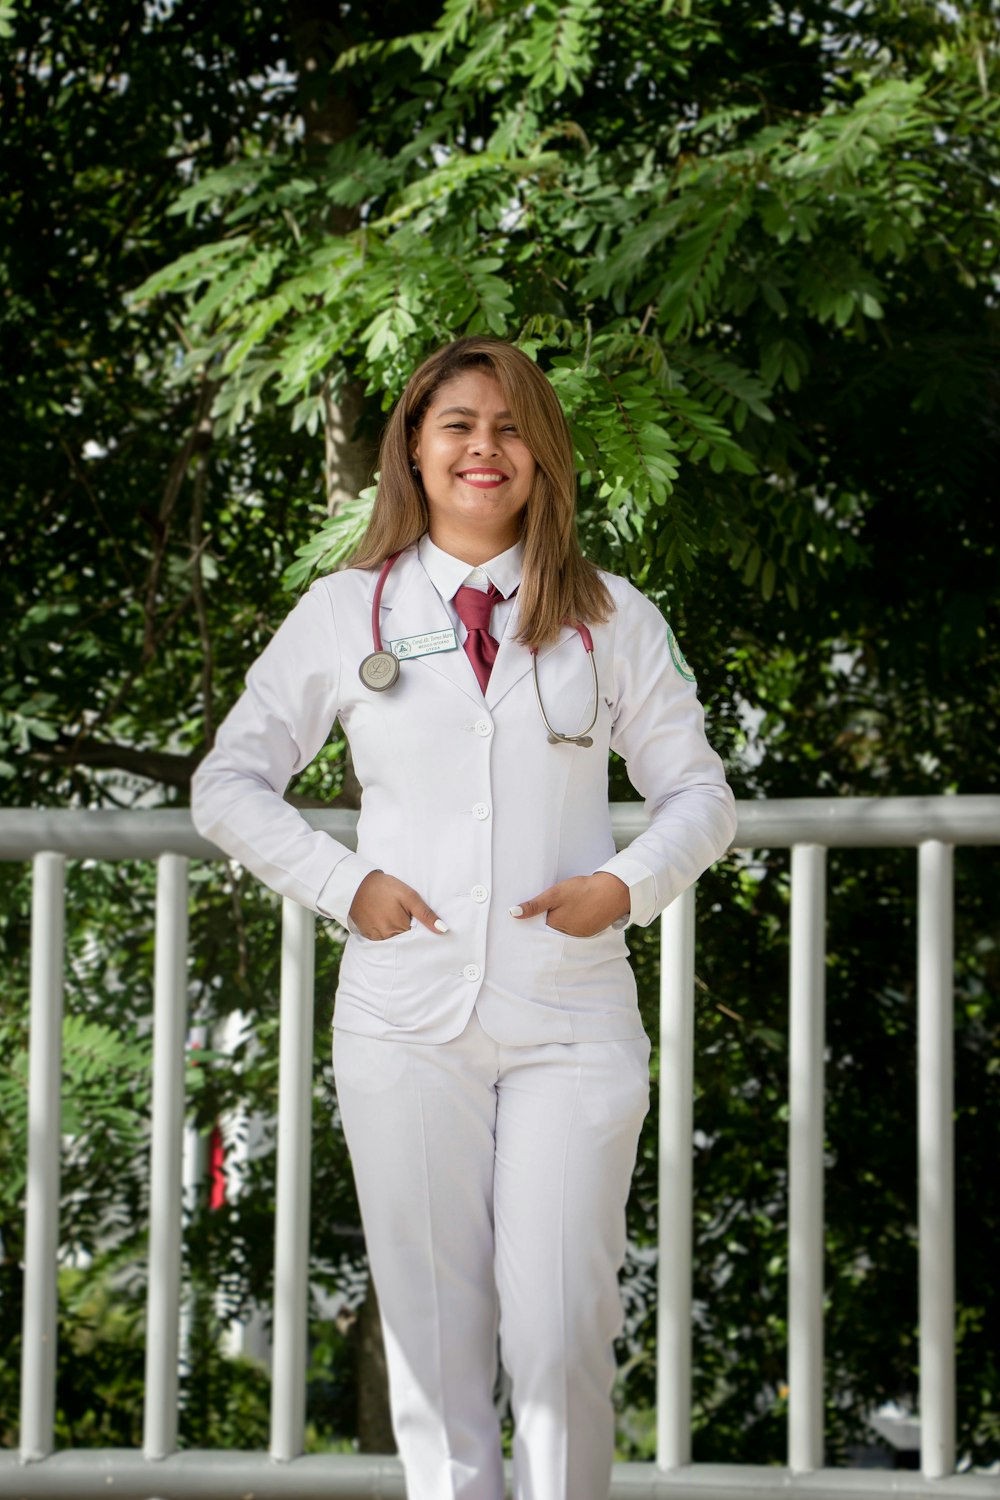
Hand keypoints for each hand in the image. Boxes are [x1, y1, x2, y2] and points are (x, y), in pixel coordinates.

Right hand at [349, 871, 447, 939]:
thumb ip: (426, 914)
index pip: (417, 940)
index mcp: (400, 929)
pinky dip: (386, 934)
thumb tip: (443, 930)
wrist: (357, 884)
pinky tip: (386, 921)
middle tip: (406, 919)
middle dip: (409, 935)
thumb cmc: (385, 888)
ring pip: (393, 942)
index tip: (423, 928)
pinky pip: (381, 940)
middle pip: (405, 943)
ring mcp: (376, 938)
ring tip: (395, 919)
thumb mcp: (409, 896)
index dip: (422, 935)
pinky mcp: (367, 936)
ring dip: (397, 934)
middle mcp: (387, 937)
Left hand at [510, 873, 629, 937]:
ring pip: (565, 930)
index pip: (538, 927)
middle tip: (551, 907)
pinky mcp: (592, 931)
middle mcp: (567, 936)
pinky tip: (576, 911)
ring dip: (562, 922)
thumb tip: (512, 914)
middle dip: (548, 922)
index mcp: (556, 927)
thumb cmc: (583, 890)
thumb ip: (534, 905)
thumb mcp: (555, 894)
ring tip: (563, 909)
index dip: (535, 918)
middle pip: (552, 930)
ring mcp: (581, 935)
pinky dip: (574, 922)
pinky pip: (577, 929)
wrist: (615, 891)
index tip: (532, 912)